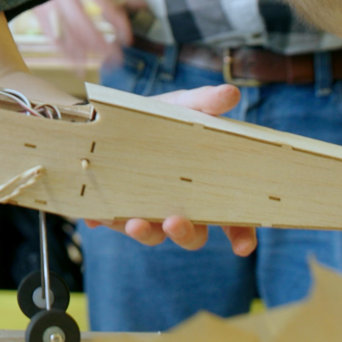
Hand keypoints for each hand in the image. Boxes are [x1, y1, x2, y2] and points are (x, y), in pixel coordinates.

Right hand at [27, 0, 145, 62]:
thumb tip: (143, 3)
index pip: (103, 2)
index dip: (117, 23)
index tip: (128, 39)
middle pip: (82, 23)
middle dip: (100, 44)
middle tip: (117, 59)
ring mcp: (47, 2)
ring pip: (65, 33)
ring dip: (84, 54)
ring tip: (101, 66)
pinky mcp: (38, 12)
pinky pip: (52, 36)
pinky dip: (66, 52)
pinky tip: (78, 63)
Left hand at [83, 85, 258, 254]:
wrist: (111, 117)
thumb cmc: (158, 118)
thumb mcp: (181, 106)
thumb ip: (205, 103)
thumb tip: (230, 94)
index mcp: (206, 189)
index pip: (233, 220)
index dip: (242, 235)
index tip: (243, 247)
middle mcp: (181, 207)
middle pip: (193, 235)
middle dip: (186, 234)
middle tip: (175, 222)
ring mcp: (149, 212)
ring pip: (153, 235)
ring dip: (146, 233)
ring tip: (135, 223)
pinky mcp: (117, 210)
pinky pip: (114, 222)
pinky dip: (107, 219)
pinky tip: (99, 214)